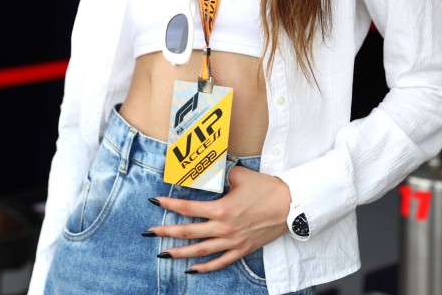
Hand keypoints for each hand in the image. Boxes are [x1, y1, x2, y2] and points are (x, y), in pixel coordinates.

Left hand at [145, 165, 290, 271]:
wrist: (291, 205)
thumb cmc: (267, 189)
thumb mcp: (240, 175)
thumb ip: (222, 175)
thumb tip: (210, 171)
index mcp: (221, 209)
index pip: (188, 208)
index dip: (169, 205)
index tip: (154, 202)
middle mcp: (224, 228)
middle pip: (189, 232)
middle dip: (166, 232)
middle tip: (149, 232)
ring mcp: (233, 241)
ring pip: (201, 251)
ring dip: (180, 252)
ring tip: (163, 253)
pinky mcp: (243, 249)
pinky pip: (221, 262)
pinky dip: (205, 267)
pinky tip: (192, 269)